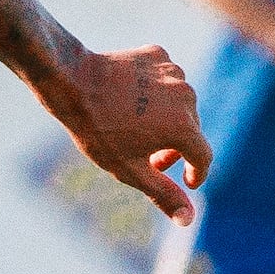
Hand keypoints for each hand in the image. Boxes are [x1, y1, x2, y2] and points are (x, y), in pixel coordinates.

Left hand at [44, 39, 210, 220]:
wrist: (71, 82)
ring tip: (138, 128)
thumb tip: (189, 219)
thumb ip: (163, 194)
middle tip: (150, 159)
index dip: (196, 173)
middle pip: (191, 129)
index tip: (187, 182)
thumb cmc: (98, 130)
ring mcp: (173, 71)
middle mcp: (186, 96)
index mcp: (184, 127)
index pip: (203, 157)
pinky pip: (165, 78)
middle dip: (175, 148)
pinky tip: (133, 100)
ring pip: (180, 102)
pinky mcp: (157, 53)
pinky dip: (156, 91)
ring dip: (167, 118)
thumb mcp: (130, 169)